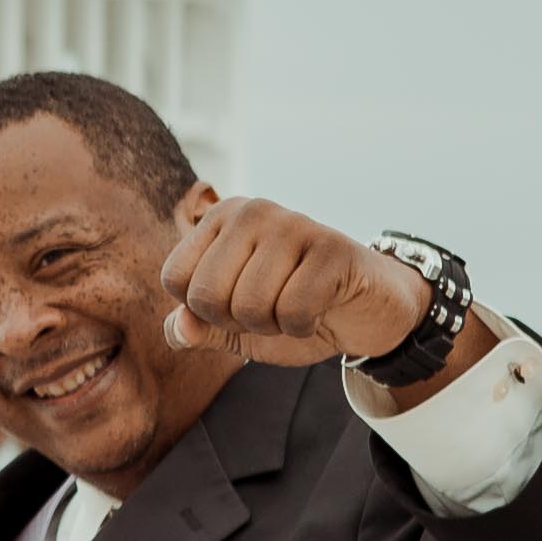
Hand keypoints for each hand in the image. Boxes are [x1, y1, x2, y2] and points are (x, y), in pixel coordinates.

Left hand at [153, 196, 428, 369]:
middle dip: (236, 323)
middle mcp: (252, 211)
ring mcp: (293, 223)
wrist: (366, 310)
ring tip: (294, 307)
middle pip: (206, 296)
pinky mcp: (332, 247)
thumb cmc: (294, 310)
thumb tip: (178, 329)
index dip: (202, 312)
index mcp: (220, 219)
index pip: (175, 279)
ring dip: (272, 326)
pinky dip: (303, 325)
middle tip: (270, 310)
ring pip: (248, 306)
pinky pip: (293, 310)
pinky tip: (320, 308)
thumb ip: (197, 328)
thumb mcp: (234, 328)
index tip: (236, 304)